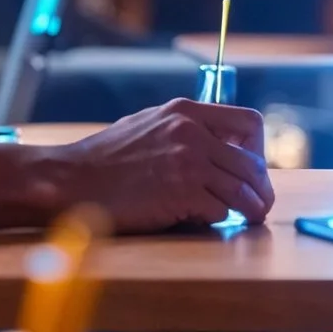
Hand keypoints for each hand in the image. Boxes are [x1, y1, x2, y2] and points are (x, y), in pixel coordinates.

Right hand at [66, 96, 272, 229]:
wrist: (72, 180)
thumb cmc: (104, 160)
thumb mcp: (147, 125)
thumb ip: (181, 130)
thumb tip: (214, 146)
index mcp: (185, 111)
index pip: (249, 123)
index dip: (258, 149)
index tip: (251, 169)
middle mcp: (191, 132)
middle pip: (252, 163)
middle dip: (260, 188)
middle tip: (258, 204)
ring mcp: (188, 161)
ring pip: (243, 190)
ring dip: (250, 209)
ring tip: (249, 218)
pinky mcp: (182, 192)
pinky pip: (220, 210)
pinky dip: (218, 219)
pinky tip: (204, 220)